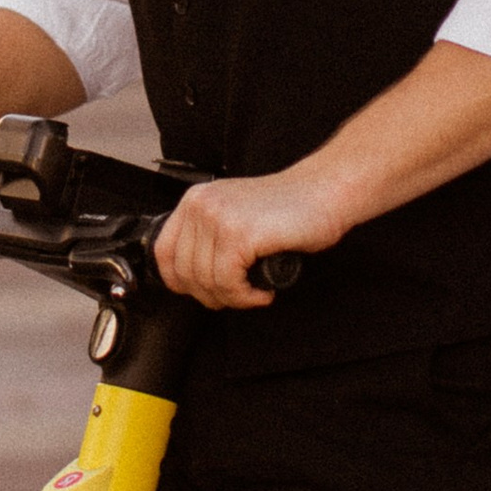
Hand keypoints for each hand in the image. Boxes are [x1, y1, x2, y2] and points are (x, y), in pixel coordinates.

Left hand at [153, 168, 344, 312]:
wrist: (325, 192)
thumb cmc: (289, 208)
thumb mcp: (235, 215)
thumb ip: (208, 238)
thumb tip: (193, 281)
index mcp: (195, 200)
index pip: (164, 253)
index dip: (181, 282)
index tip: (205, 291)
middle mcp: (201, 206)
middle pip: (184, 273)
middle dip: (211, 295)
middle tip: (238, 295)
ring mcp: (219, 218)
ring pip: (206, 282)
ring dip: (232, 298)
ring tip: (253, 292)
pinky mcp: (239, 234)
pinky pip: (227, 283)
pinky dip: (245, 297)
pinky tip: (261, 292)